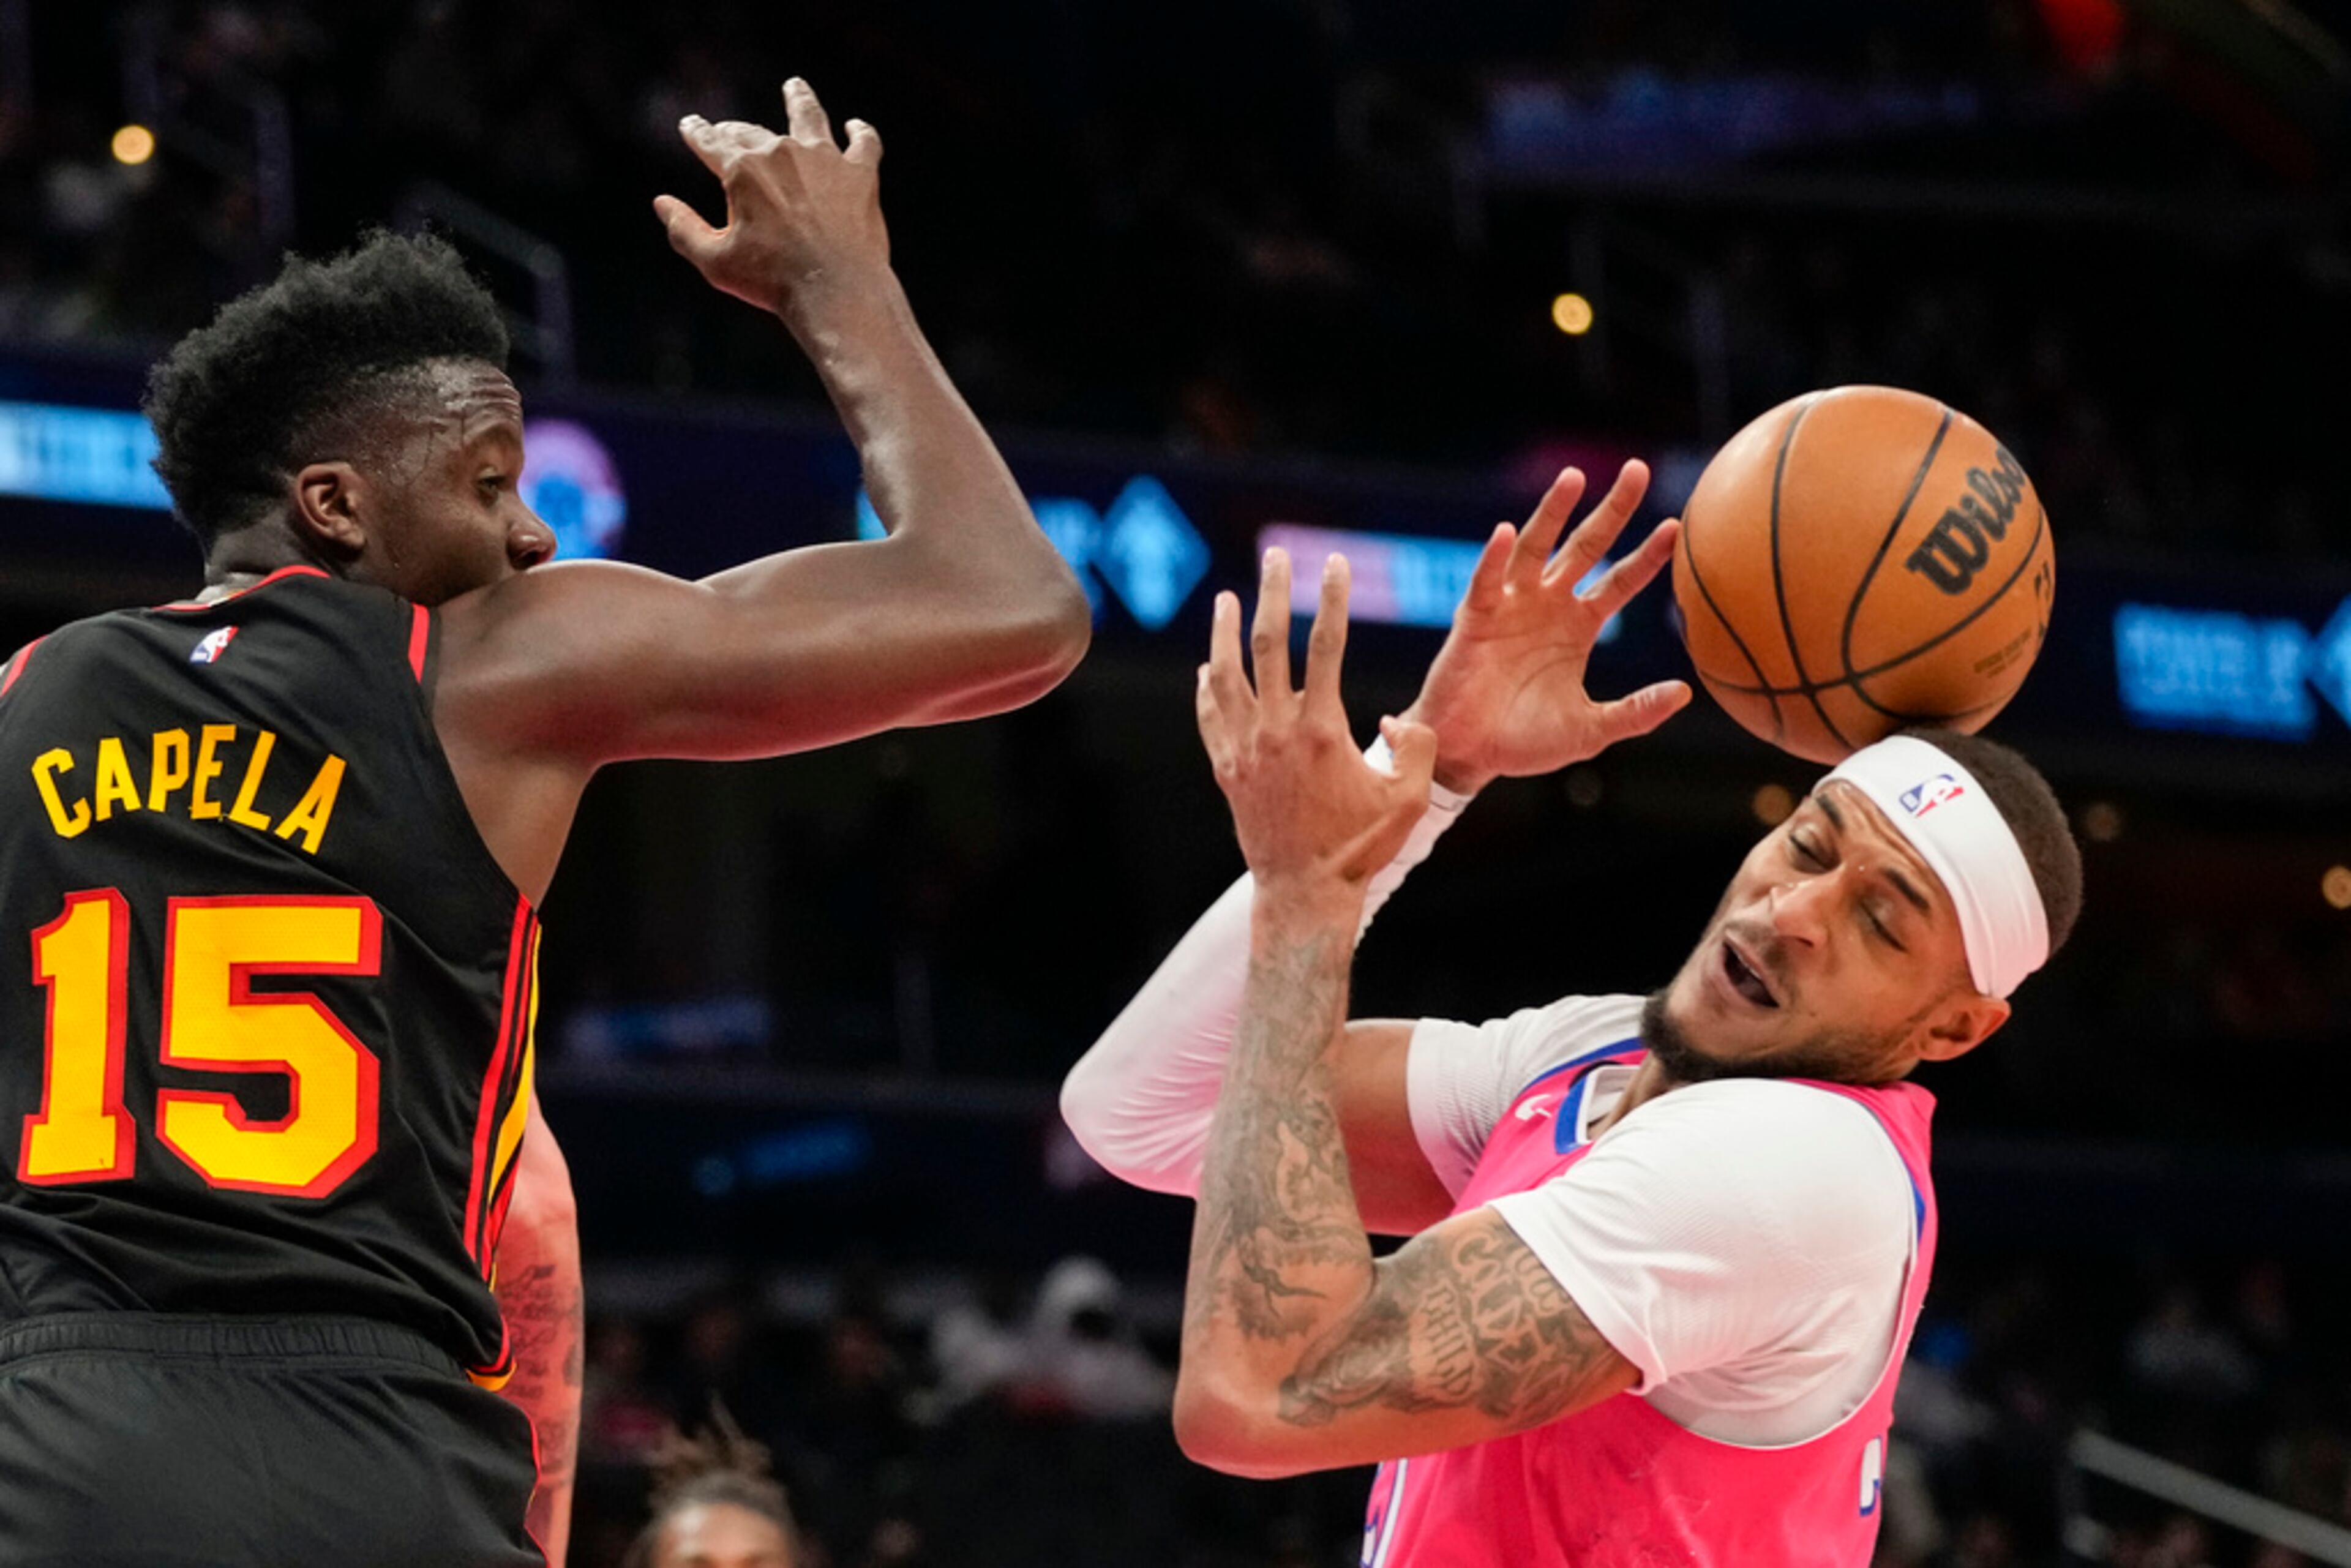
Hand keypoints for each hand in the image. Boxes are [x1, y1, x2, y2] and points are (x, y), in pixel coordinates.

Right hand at [653, 78, 888, 321]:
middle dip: (736, 130)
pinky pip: (864, 142)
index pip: (710, 141)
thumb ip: (684, 229)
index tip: (691, 126)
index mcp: (742, 169)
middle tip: (729, 131)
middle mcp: (782, 153)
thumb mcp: (715, 261)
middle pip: (752, 132)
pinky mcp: (860, 175)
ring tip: (795, 86)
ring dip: (799, 98)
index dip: (697, 132)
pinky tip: (854, 127)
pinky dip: (860, 133)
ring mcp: (825, 159)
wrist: (835, 291)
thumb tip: (661, 203)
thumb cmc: (772, 281)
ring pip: (809, 116)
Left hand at [1198, 550, 1436, 903]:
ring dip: (1225, 632)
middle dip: (1272, 594)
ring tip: (1227, 598)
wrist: (1304, 891)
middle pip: (1268, 645)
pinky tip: (1208, 667)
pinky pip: (1210, 718)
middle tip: (1274, 557)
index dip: (1332, 598)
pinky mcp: (1226, 770)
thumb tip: (1400, 718)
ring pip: (1227, 675)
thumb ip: (1416, 747)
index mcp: (1322, 729)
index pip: (1326, 645)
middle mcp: (1276, 731)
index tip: (1334, 563)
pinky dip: (1206, 688)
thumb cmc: (1361, 846)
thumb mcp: (1409, 797)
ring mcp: (1245, 749)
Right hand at [1400, 461, 1689, 793]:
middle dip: (1612, 510)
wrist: (1470, 755)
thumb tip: (1685, 693)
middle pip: (1586, 546)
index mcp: (1579, 626)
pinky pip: (1486, 582)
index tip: (1676, 527)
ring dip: (1554, 512)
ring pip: (1536, 548)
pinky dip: (1494, 557)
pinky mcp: (1475, 618)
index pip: (1621, 581)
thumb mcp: (1592, 729)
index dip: (1647, 556)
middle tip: (1639, 470)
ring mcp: (1511, 607)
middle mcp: (1548, 605)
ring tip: (1574, 477)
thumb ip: (1637, 711)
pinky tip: (1505, 531)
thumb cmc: (1526, 743)